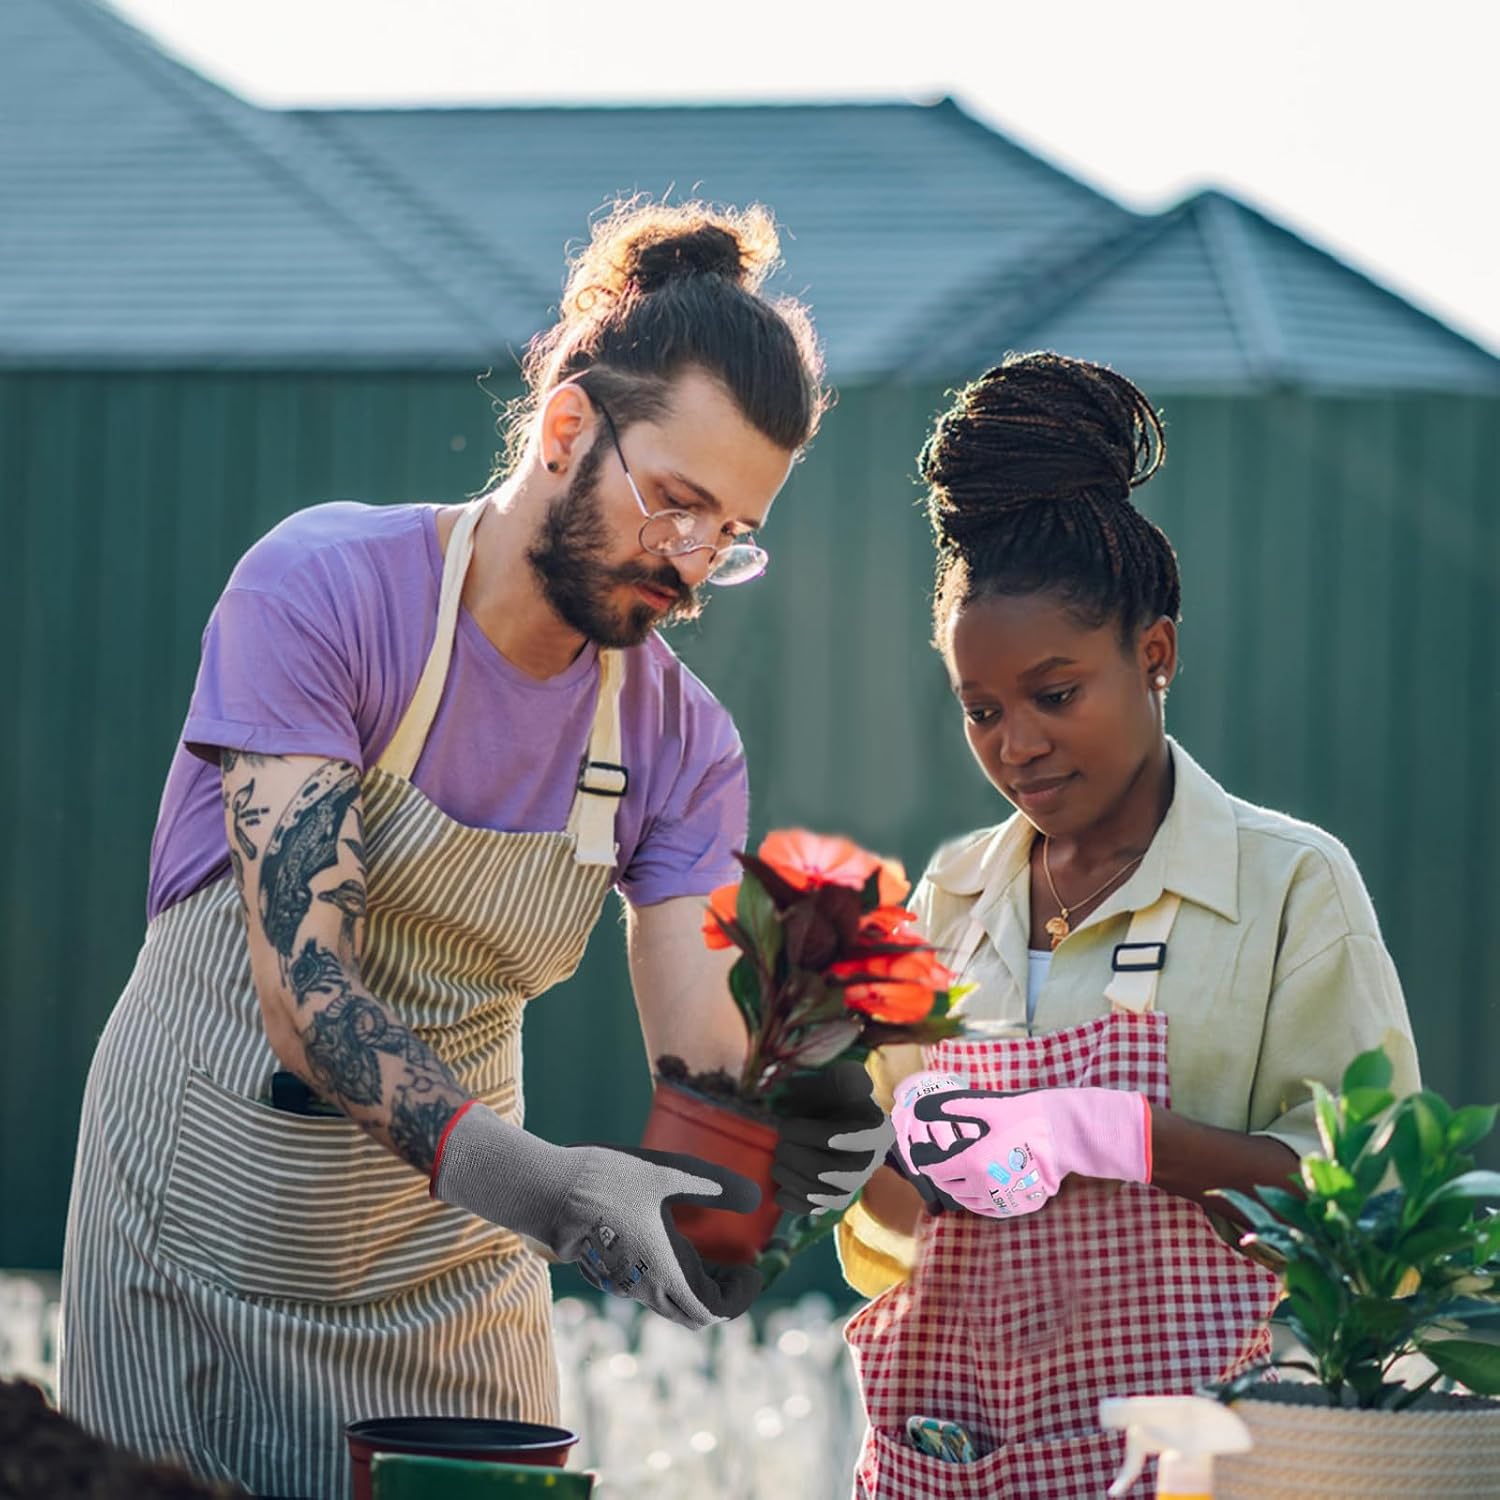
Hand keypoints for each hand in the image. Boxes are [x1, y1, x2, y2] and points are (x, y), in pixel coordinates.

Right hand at [432, 1104, 762, 1327]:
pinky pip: (647, 1288)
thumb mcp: (668, 1173)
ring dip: (695, 1285)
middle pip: (692, 1312)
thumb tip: (758, 1196)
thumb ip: (714, 1185)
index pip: (713, 1312)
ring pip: (668, 1302)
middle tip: (737, 1262)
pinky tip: (673, 1239)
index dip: (740, 1298)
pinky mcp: (605, 1272)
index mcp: (665, 1274)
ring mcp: (622, 1284)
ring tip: (711, 1248)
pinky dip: (670, 1276)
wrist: (546, 1191)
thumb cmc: (608, 1181)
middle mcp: (644, 1289)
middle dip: (721, 1295)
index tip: (753, 1269)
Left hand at [771, 1060, 894, 1214]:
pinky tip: (780, 1192)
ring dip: (792, 1178)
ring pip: (825, 1195)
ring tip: (778, 1162)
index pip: (855, 1139)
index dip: (819, 1135)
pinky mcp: (836, 1200)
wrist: (836, 1119)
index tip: (789, 1126)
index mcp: (879, 1132)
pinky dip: (795, 1203)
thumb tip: (850, 1083)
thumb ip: (848, 1078)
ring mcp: (855, 1185)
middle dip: (798, 1156)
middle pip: (834, 1171)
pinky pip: (817, 1211)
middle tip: (780, 1139)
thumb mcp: (844, 1079)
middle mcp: (871, 1163)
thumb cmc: (837, 1096)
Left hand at [891, 1073, 1150, 1218]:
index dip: (926, 1162)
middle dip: (942, 1175)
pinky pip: (991, 1210)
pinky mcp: (1019, 1205)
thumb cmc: (1026, 1116)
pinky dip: (980, 1200)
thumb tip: (922, 1107)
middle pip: (950, 1187)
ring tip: (961, 1171)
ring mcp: (1003, 1200)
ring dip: (960, 1188)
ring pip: (969, 1202)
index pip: (936, 1171)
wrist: (1065, 1135)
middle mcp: (984, 1188)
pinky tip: (983, 1186)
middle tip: (942, 1160)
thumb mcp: (987, 1106)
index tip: (924, 1155)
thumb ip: (952, 1108)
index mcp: (972, 1163)